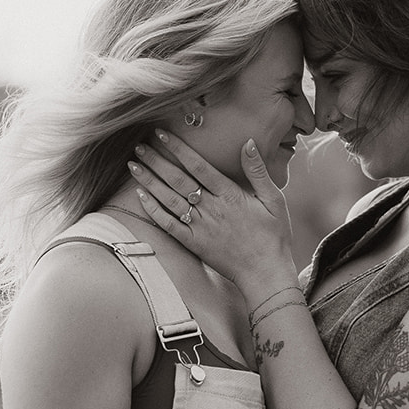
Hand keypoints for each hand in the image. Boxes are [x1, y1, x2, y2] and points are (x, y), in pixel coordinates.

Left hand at [129, 130, 294, 293]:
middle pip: (178, 180)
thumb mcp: (274, 199)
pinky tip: (141, 197)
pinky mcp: (194, 244)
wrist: (266, 273)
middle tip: (139, 147)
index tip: (162, 134)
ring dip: (150, 182)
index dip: (178, 148)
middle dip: (157, 161)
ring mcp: (201, 227)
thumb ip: (258, 171)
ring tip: (134, 166)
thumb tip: (248, 143)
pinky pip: (170, 225)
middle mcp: (212, 209)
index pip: (198, 166)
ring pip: (169, 200)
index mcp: (230, 195)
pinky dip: (154, 211)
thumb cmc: (274, 236)